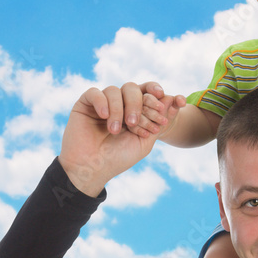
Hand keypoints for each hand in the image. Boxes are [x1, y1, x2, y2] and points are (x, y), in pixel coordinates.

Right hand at [60, 83, 180, 195]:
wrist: (93, 169)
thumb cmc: (119, 158)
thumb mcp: (145, 141)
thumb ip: (158, 120)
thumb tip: (172, 97)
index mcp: (134, 110)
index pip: (146, 93)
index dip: (154, 95)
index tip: (161, 108)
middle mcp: (119, 104)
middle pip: (132, 88)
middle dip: (137, 103)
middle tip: (133, 123)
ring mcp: (102, 103)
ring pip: (114, 90)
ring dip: (118, 109)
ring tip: (116, 130)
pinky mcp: (85, 105)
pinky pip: (94, 93)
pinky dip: (102, 102)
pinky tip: (104, 117)